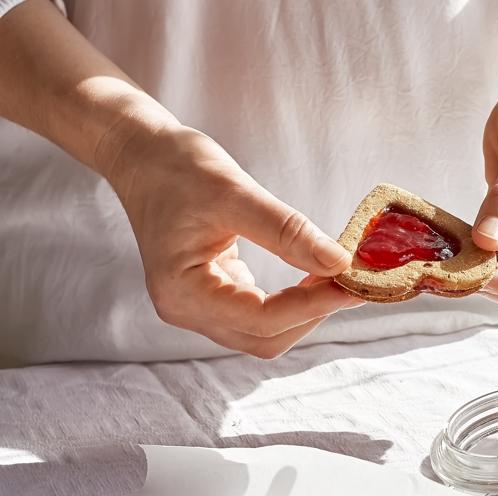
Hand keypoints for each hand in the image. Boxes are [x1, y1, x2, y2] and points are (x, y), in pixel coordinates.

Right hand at [105, 124, 363, 357]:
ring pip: (265, 331)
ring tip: (338, 275)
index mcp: (182, 292)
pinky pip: (260, 313)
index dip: (314, 305)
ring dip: (306, 310)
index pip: (261, 320)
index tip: (355, 282)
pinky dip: (293, 301)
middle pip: (265, 338)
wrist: (143, 155)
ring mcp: (198, 307)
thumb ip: (287, 231)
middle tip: (353, 280)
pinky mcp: (213, 295)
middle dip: (313, 313)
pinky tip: (316, 274)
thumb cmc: (177, 167)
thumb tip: (339, 261)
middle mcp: (186, 310)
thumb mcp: (234, 192)